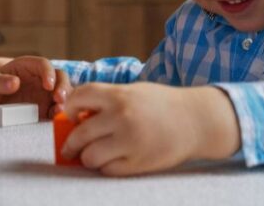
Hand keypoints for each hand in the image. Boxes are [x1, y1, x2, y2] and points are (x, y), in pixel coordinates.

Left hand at [0, 55, 71, 117]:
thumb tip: (14, 83)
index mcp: (28, 66)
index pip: (43, 64)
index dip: (48, 73)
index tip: (48, 85)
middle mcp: (40, 78)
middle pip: (60, 77)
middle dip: (63, 87)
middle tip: (59, 99)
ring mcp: (45, 93)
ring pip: (63, 92)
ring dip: (66, 100)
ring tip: (58, 111)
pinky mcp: (46, 108)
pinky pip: (57, 109)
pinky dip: (60, 113)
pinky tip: (56, 118)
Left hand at [60, 83, 239, 175]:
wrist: (195, 120)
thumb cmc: (160, 104)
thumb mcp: (133, 92)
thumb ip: (106, 101)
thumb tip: (75, 117)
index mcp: (119, 95)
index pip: (79, 97)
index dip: (69, 107)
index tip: (70, 115)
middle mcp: (121, 117)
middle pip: (79, 134)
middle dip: (70, 143)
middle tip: (69, 148)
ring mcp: (130, 142)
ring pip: (90, 157)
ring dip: (87, 158)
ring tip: (91, 155)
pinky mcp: (139, 163)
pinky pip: (108, 170)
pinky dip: (105, 167)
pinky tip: (112, 160)